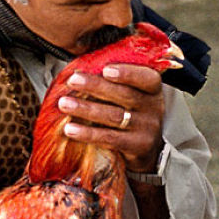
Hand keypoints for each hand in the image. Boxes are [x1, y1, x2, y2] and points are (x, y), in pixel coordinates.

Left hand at [56, 55, 180, 172]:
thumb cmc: (129, 114)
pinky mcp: (137, 148)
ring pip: (115, 116)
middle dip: (96, 86)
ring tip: (64, 104)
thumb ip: (113, 81)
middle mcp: (154, 108)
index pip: (147, 78)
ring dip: (86, 109)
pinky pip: (110, 139)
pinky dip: (88, 133)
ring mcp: (147, 129)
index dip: (128, 73)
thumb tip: (81, 68)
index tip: (105, 69)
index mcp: (152, 90)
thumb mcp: (130, 95)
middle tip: (72, 80)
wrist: (144, 150)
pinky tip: (70, 129)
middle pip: (125, 95)